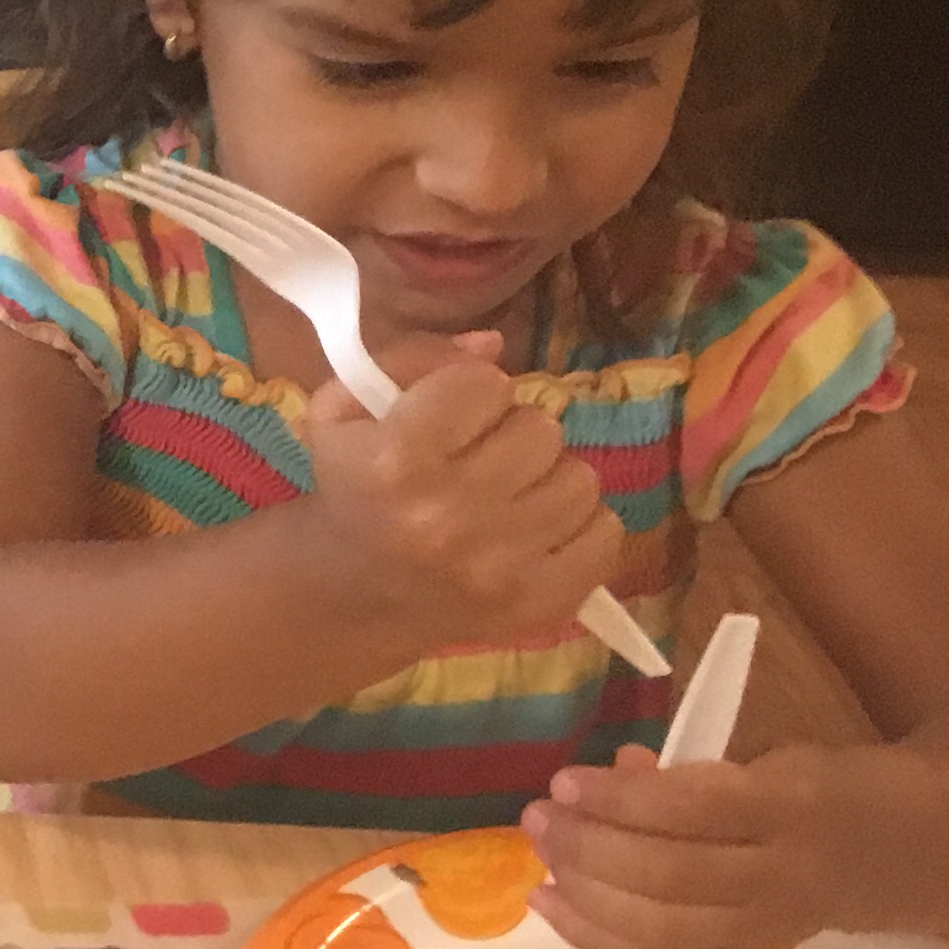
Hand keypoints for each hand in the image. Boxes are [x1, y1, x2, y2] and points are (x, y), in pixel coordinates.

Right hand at [302, 330, 620, 652]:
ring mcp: (501, 567)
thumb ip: (410, 359)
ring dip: (547, 479)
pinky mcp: (542, 604)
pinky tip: (535, 532)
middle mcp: (449, 515)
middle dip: (512, 435)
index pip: (484, 383)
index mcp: (396, 461)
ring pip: (580, 477)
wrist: (349, 597)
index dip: (468, 394)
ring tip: (510, 498)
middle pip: (540, 427)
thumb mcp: (341, 412)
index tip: (447, 421)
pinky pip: (606, 532)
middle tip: (480, 462)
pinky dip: (579, 527)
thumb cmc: (350, 492)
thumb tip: (493, 345)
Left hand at [523, 740, 909, 948]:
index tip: (566, 781)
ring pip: (665, 928)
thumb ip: (694, 771)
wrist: (917, 853)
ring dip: (586, 897)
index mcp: (792, 806)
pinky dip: (601, 938)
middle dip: (590, 850)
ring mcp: (766, 925)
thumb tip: (612, 774)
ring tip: (540, 860)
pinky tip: (552, 907)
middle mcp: (781, 875)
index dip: (621, 801)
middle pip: (671, 877)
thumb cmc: (830, 787)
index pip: (695, 810)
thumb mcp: (775, 757)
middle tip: (538, 818)